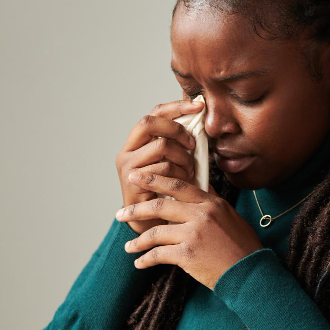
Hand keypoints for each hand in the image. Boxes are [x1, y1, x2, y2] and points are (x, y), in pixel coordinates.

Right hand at [115, 97, 204, 234]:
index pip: (155, 113)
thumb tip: (201, 117)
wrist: (154, 224)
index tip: (199, 104)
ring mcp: (128, 165)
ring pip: (161, 146)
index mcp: (138, 141)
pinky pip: (164, 168)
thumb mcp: (176, 161)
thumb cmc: (169, 192)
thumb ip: (181, 143)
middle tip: (192, 144)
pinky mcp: (132, 181)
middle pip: (150, 122)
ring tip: (190, 171)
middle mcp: (128, 150)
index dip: (177, 106)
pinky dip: (181, 173)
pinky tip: (186, 181)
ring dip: (183, 158)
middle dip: (176, 129)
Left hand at [115, 171, 263, 288]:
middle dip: (136, 209)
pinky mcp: (188, 255)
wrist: (250, 272)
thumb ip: (212, 201)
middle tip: (120, 212)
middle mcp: (201, 215)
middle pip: (161, 205)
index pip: (178, 185)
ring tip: (128, 245)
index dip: (154, 179)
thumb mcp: (231, 216)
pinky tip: (139, 263)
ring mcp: (194, 234)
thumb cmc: (243, 246)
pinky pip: (159, 255)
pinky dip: (146, 259)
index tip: (137, 177)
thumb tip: (201, 185)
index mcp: (211, 203)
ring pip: (156, 232)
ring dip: (138, 240)